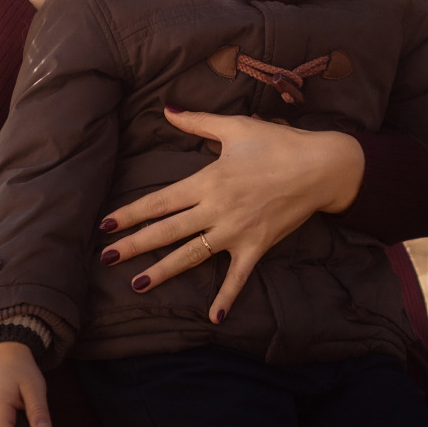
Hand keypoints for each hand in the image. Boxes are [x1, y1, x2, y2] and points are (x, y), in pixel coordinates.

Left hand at [99, 108, 365, 323]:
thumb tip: (166, 108)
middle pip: (167, 231)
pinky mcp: (256, 246)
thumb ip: (197, 122)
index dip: (131, 213)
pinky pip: (238, 276)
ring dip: (163, 271)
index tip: (106, 225)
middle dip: (135, 245)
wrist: (320, 167)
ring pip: (192, 255)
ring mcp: (236, 231)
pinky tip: (213, 317)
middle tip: (107, 257)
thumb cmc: (278, 143)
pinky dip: (226, 296)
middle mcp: (216, 209)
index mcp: (207, 181)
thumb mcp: (235, 128)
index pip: (160, 201)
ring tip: (137, 284)